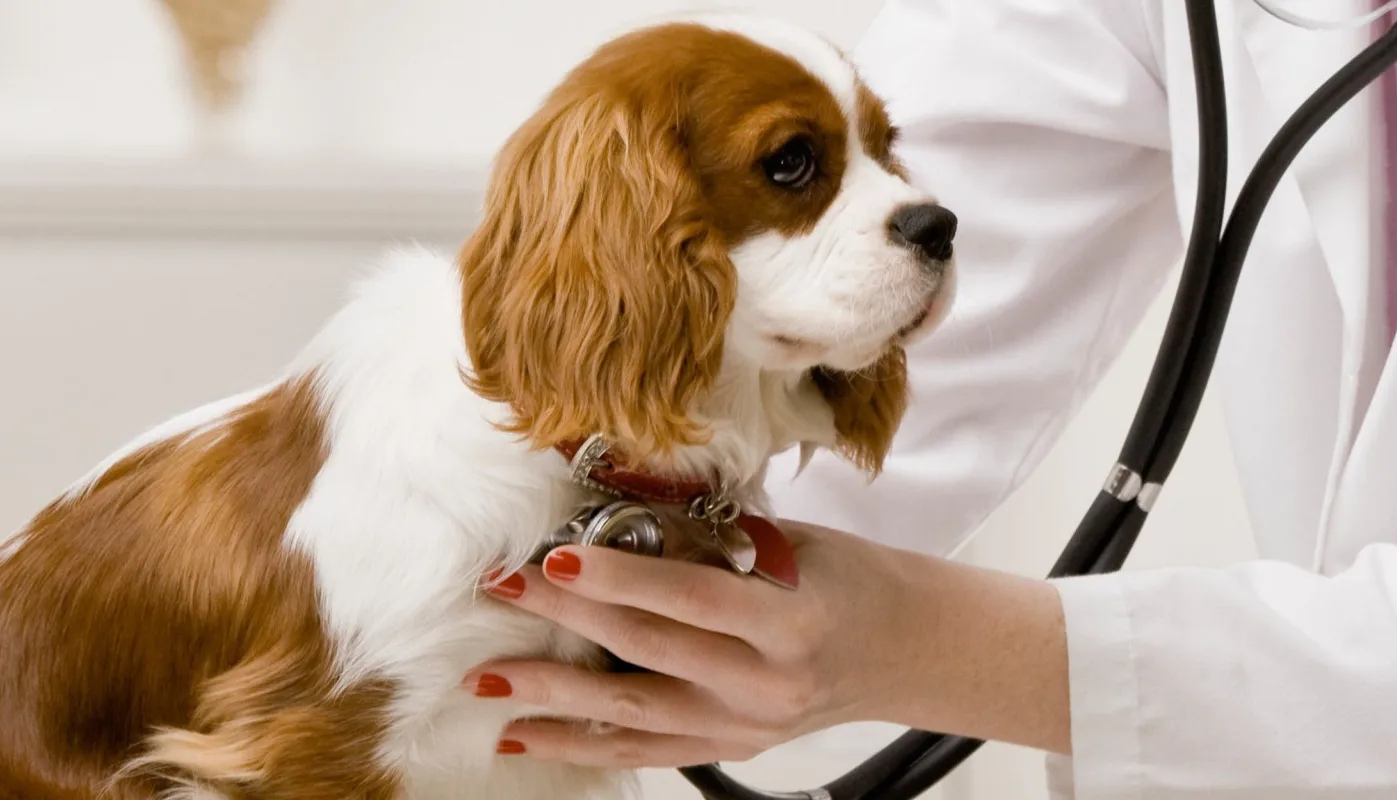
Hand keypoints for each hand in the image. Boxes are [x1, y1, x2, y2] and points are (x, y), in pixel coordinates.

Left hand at [473, 519, 1070, 767]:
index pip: (694, 598)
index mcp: (793, 622)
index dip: (623, 577)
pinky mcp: (732, 747)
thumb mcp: (795, 543)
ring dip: (553, 695)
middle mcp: (767, 684)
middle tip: (504, 589)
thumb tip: (617, 519)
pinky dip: (580, 744)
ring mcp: (747, 726)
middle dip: (568, 619)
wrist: (907, 649)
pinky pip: (643, 752)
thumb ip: (713, 541)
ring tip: (489, 676)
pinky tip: (522, 735)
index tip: (560, 556)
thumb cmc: (851, 580)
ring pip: (633, 716)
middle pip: (649, 654)